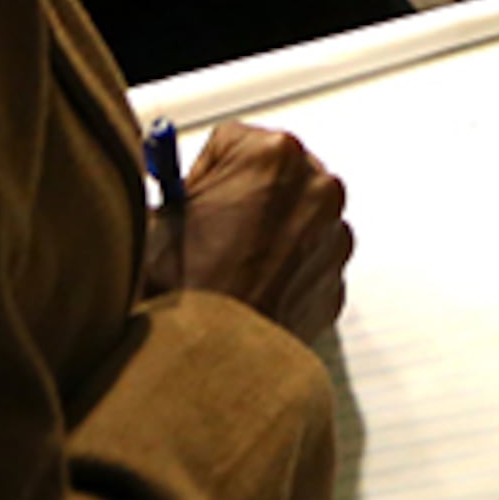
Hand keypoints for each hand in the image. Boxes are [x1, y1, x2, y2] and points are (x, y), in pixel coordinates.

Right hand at [145, 122, 353, 340]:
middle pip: (274, 176)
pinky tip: (250, 288)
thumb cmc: (186, 288)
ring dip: (268, 234)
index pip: (233, 142)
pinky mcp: (336, 275)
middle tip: (211, 231)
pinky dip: (284, 269)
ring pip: (294, 217)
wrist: (211, 357)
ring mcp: (333, 233)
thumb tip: (185, 186)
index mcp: (274, 155)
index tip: (193, 197)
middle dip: (245, 198)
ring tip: (228, 266)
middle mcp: (317, 186)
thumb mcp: (162, 218)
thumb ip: (185, 187)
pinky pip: (307, 259)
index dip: (203, 175)